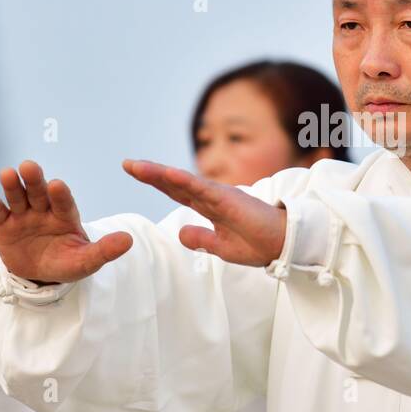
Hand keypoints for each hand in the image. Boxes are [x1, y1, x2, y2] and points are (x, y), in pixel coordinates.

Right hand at [0, 161, 132, 282]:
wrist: (40, 274)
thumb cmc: (67, 263)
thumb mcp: (86, 261)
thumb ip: (105, 250)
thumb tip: (129, 240)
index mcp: (66, 215)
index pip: (64, 202)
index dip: (60, 194)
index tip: (57, 185)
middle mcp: (44, 210)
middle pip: (39, 192)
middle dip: (34, 180)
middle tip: (29, 166)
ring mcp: (23, 215)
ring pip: (17, 197)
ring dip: (12, 185)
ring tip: (8, 174)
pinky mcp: (3, 225)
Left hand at [124, 160, 285, 266]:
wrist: (284, 245)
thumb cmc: (259, 244)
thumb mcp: (222, 247)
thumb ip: (201, 239)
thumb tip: (180, 232)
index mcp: (210, 207)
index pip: (178, 192)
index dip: (157, 182)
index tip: (136, 172)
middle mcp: (212, 196)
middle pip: (175, 183)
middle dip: (151, 174)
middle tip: (127, 164)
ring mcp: (220, 196)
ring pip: (184, 182)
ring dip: (160, 174)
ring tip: (137, 167)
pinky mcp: (229, 200)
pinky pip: (202, 189)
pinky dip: (183, 181)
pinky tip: (167, 175)